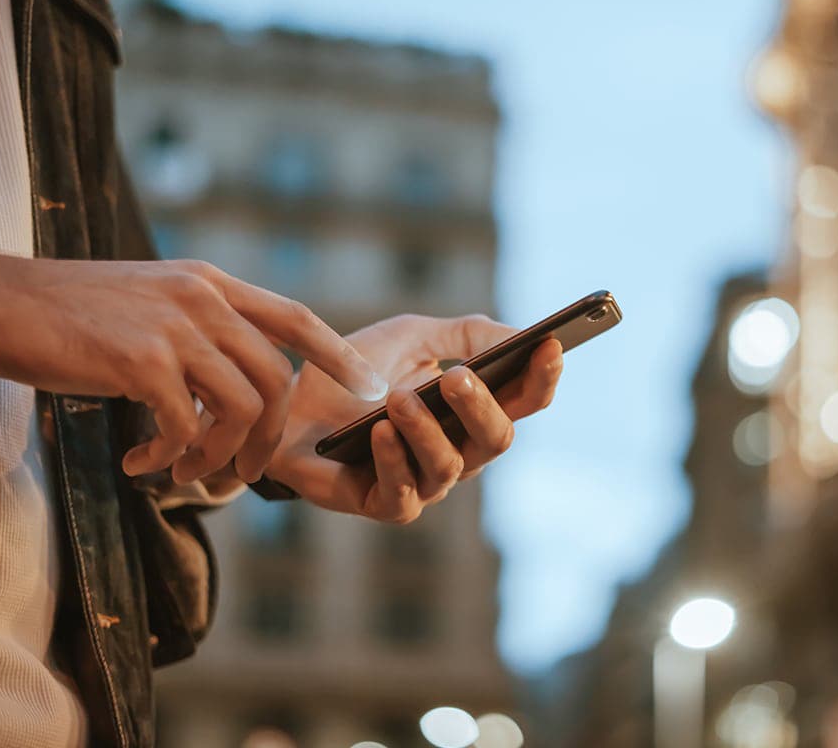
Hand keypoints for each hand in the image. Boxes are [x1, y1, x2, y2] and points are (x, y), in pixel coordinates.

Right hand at [0, 243, 384, 483]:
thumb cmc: (68, 312)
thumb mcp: (150, 301)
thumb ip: (199, 331)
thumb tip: (231, 386)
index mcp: (209, 283)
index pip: (295, 317)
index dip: (338, 355)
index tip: (370, 388)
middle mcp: (202, 298)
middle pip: (276, 379)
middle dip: (269, 440)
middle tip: (243, 477)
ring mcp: (174, 326)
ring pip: (242, 407)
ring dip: (220, 456)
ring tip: (183, 475)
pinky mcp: (140, 361)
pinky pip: (185, 426)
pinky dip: (171, 458)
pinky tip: (140, 465)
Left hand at [266, 313, 563, 522]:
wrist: (285, 403)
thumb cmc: (353, 373)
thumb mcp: (412, 336)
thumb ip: (468, 334)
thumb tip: (522, 335)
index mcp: (472, 410)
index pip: (523, 400)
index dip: (542, 377)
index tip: (552, 345)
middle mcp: (459, 449)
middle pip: (496, 438)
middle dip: (482, 407)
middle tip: (459, 377)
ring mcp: (424, 481)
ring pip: (450, 466)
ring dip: (428, 430)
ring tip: (401, 399)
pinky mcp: (384, 504)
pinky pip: (403, 494)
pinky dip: (394, 460)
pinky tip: (380, 431)